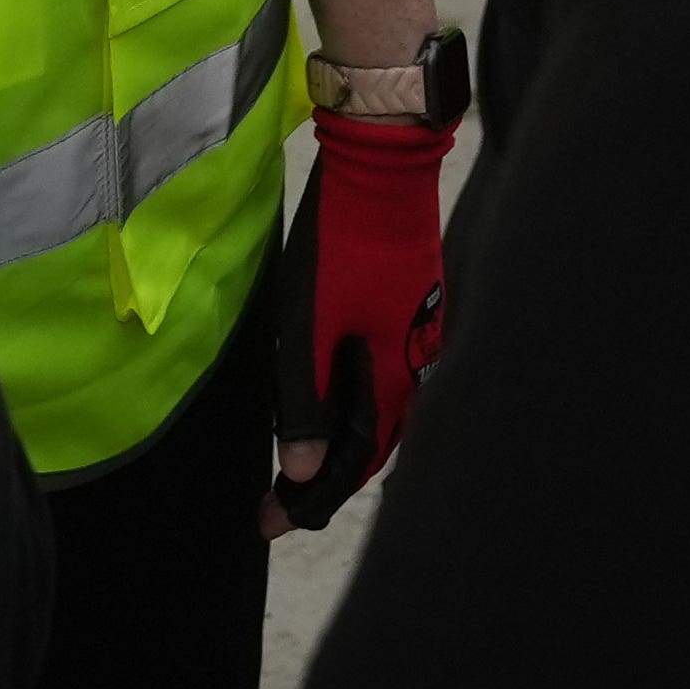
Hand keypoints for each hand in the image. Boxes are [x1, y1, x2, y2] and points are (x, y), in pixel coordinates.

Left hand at [265, 110, 453, 535]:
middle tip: (281, 503)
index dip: (311, 500)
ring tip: (306, 462)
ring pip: (385, 410)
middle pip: (376, 444)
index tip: (269, 523)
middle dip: (329, 481)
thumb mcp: (309, 327)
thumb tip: (303, 472)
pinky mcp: (412, 305)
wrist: (384, 166)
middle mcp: (417, 364)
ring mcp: (419, 332)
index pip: (356, 464)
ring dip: (347, 444)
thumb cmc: (342, 246)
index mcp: (393, 377)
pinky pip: (388, 376)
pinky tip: (338, 395)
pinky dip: (360, 403)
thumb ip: (307, 402)